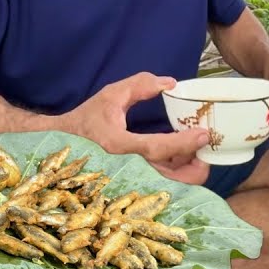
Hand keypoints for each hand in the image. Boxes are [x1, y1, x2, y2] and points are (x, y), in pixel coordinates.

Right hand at [60, 72, 210, 183]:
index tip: (202, 134)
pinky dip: (179, 171)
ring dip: (189, 168)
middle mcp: (127, 168)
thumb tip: (171, 83)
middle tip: (204, 146)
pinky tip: (182, 153)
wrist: (63, 146)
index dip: (181, 143)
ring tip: (196, 147)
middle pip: (170, 178)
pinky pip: (165, 183)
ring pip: (171, 185)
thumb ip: (139, 85)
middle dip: (194, 166)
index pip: (156, 148)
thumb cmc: (87, 120)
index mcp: (118, 145)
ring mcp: (132, 179)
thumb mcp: (110, 95)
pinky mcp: (137, 183)